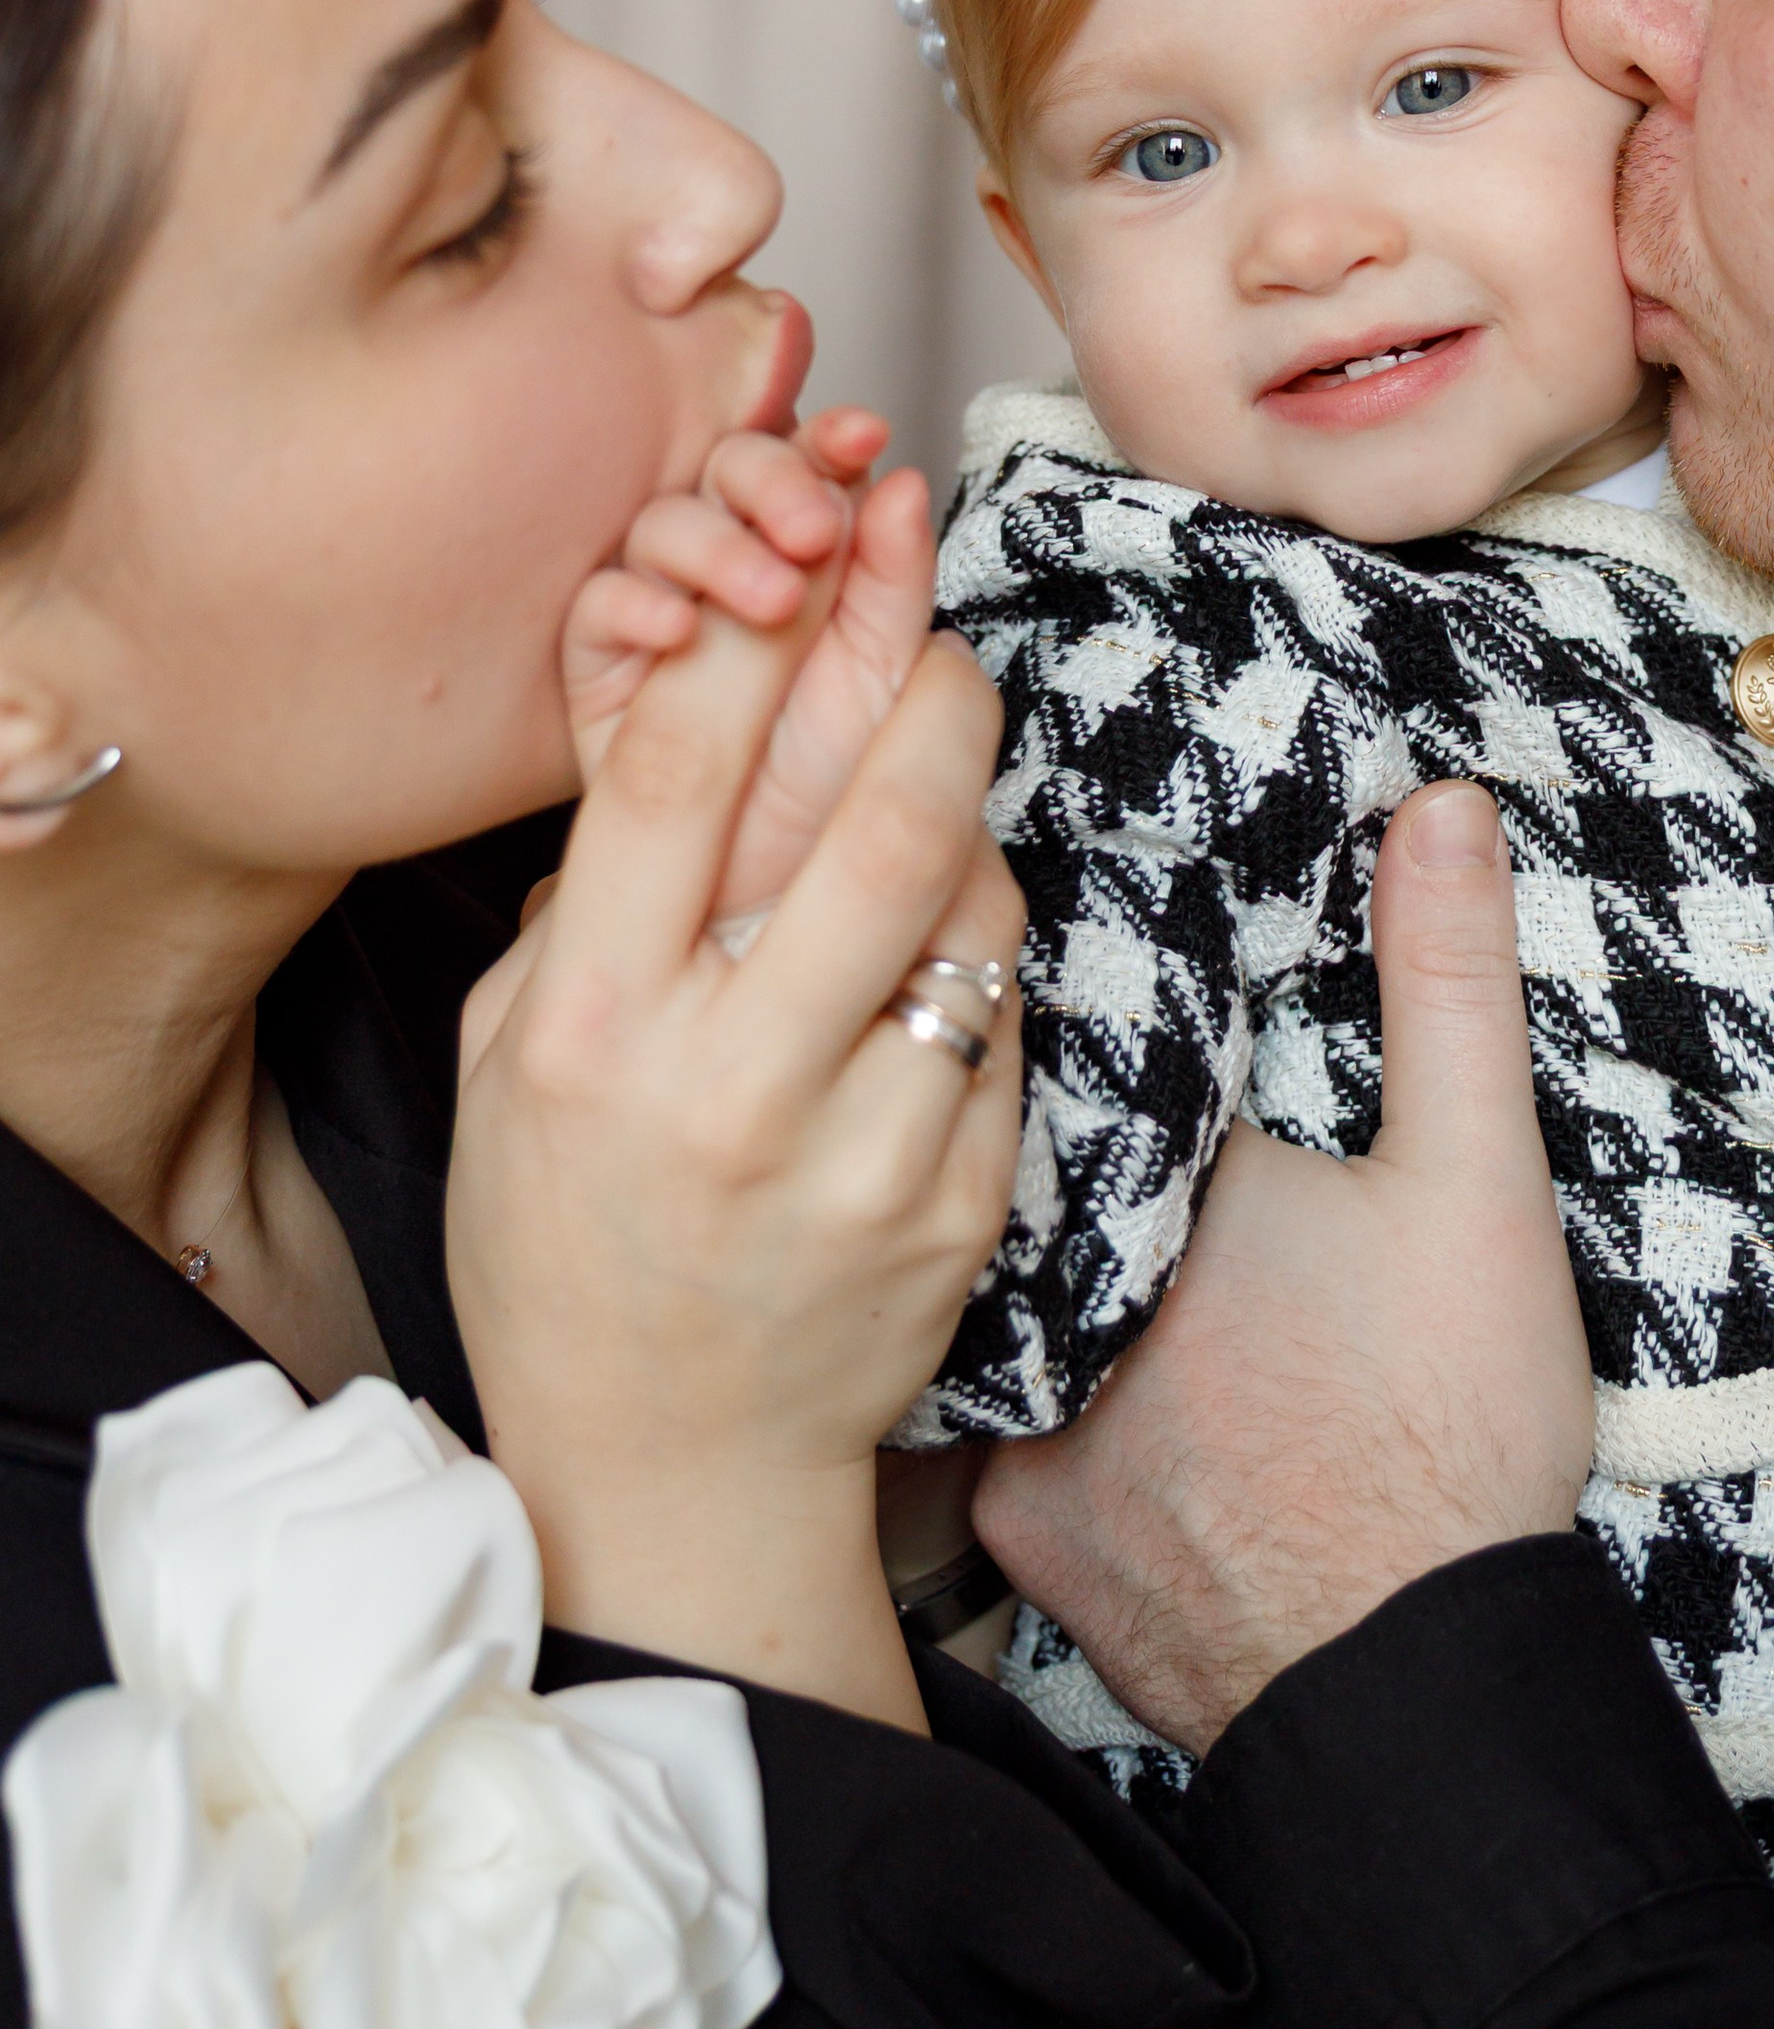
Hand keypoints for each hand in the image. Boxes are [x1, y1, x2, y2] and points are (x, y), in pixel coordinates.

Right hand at [456, 548, 1022, 1728]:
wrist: (672, 1474)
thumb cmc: (571, 1249)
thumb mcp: (514, 1069)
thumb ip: (585, 913)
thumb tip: (688, 733)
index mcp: (589, 1034)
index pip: (677, 777)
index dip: (756, 637)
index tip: (808, 555)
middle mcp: (723, 1089)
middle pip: (875, 819)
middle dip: (928, 684)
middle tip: (942, 630)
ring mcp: (856, 1156)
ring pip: (967, 910)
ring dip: (970, 817)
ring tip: (941, 791)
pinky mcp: (957, 1205)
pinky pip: (1004, 1019)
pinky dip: (985, 954)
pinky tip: (946, 951)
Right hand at [562, 408, 939, 919]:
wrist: (779, 900)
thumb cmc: (840, 796)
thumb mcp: (889, 681)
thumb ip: (891, 581)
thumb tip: (896, 479)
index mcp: (809, 555)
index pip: (806, 464)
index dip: (828, 440)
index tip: (865, 436)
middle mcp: (731, 567)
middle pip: (726, 473)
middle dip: (772, 480)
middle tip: (816, 529)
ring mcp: (663, 610)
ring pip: (662, 527)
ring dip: (716, 544)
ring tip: (771, 599)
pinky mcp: (601, 668)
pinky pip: (597, 609)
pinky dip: (635, 604)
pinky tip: (678, 629)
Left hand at [976, 782, 1588, 1750]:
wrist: (1415, 1685)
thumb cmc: (1453, 1434)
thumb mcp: (1480, 1183)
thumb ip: (1448, 984)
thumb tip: (1439, 809)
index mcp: (1159, 1181)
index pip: (1101, 1056)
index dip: (1119, 1033)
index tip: (1141, 1015)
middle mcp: (1057, 1289)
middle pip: (1038, 1180)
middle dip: (1069, 1156)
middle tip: (1148, 1165)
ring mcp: (1019, 1418)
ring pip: (1010, 1309)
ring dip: (1052, 1293)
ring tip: (1132, 1286)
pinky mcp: (1013, 1533)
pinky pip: (1003, 1437)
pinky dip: (1047, 1416)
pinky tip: (1113, 1413)